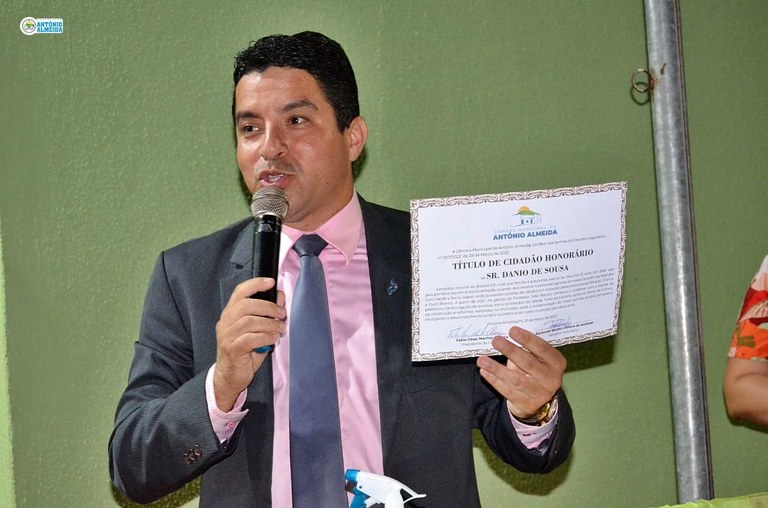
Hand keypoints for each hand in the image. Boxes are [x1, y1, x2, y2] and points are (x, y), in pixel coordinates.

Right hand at [213, 277, 285, 410]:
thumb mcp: (256, 330)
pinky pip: (251, 338)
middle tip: (282, 314)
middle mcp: (225, 323)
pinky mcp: (232, 350)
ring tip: (280, 329)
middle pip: (246, 305)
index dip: (255, 284)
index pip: (240, 292)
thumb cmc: (244, 352)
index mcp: (229, 314)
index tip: (271, 282)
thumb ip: (266, 315)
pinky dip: (266, 337)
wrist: (229, 377)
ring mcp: (227, 336)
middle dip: (268, 307)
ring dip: (270, 323)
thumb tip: (280, 298)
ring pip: (250, 321)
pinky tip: (273, 339)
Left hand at [476, 326, 565, 418]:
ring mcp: (540, 394)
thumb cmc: (534, 371)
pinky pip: (508, 391)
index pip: (543, 349)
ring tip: (482, 360)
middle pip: (528, 363)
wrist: (538, 401)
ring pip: (516, 380)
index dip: (527, 339)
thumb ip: (525, 349)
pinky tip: (484, 371)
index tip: (512, 330)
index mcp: (556, 363)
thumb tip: (504, 335)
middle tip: (496, 341)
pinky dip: (494, 380)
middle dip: (510, 351)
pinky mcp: (527, 405)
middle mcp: (551, 379)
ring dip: (497, 368)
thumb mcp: (536, 359)